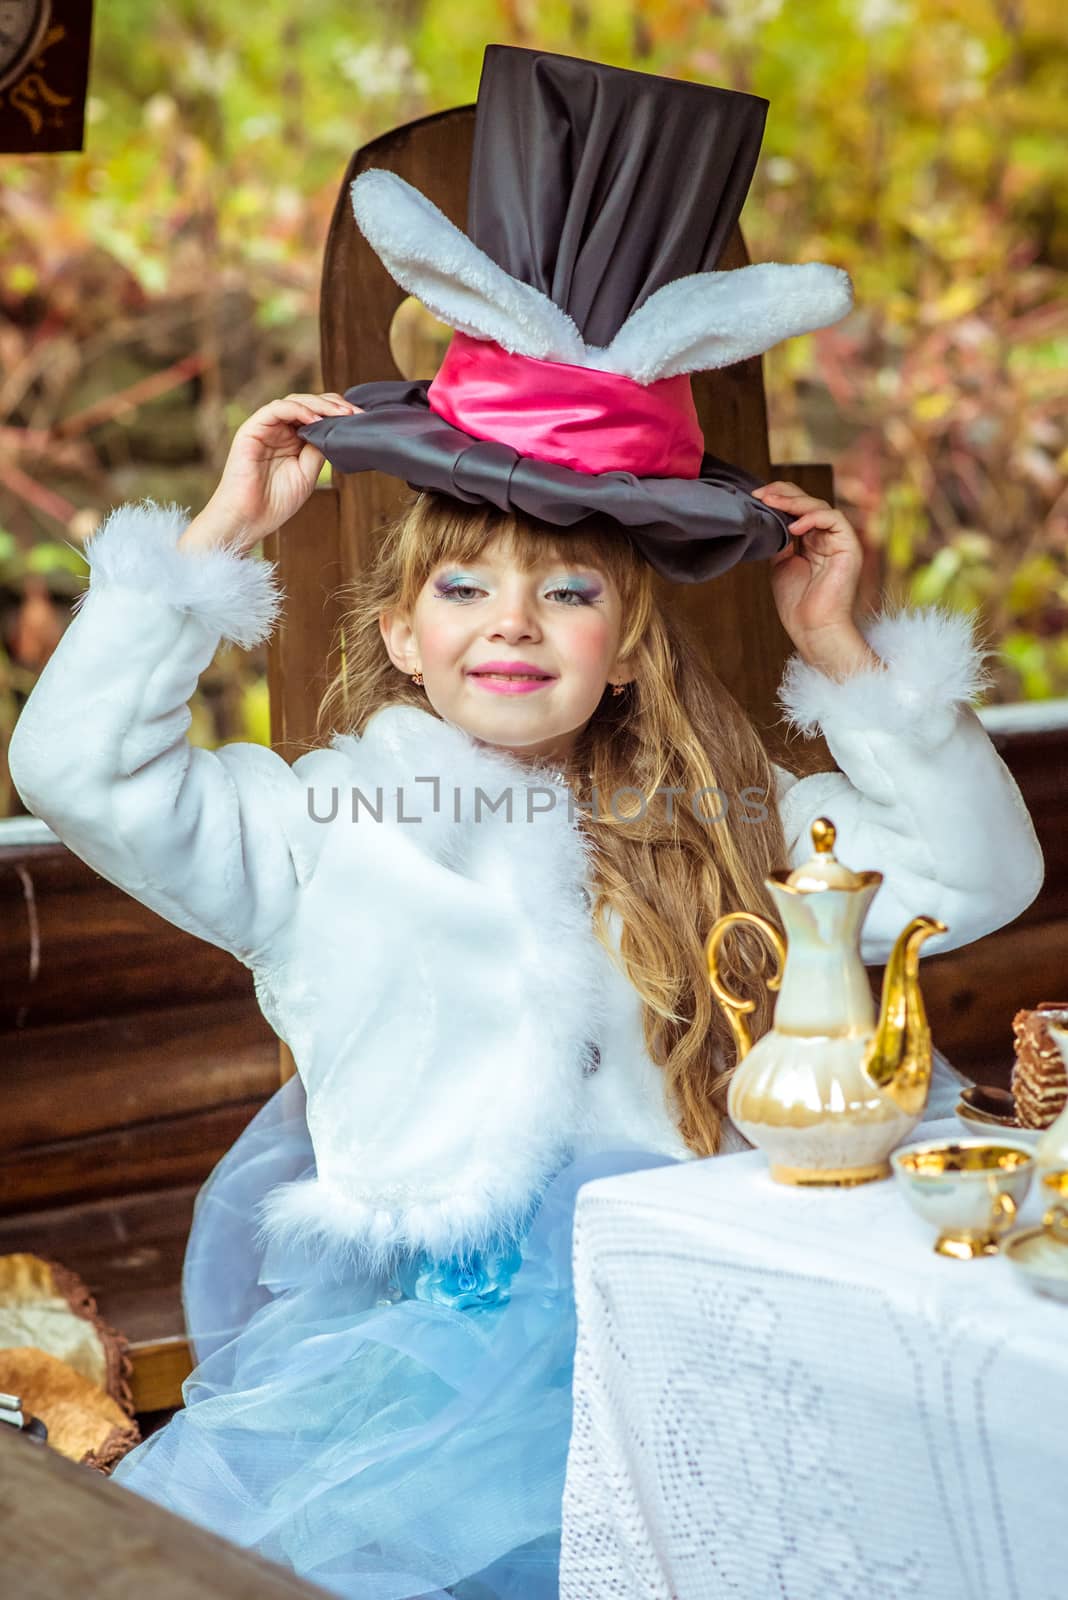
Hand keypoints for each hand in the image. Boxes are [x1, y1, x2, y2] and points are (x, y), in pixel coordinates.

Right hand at [189, 393, 361, 553]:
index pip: (317, 415)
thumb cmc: (275, 502)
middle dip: (334, 405)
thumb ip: (318, 449)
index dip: (339, 413)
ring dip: (320, 405)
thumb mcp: (308, 474)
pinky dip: (297, 410)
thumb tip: (335, 429)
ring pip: (294, 402)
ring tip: (340, 413)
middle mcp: (279, 430)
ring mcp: (265, 428)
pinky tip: (314, 420)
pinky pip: (275, 409)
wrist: (249, 519)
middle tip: (356, 412)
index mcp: (293, 440)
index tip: (361, 419)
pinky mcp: (251, 429)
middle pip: (308, 404)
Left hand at [755, 480, 878, 675]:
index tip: (756, 498)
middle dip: (783, 494)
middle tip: (761, 495)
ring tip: (772, 503)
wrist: (812, 629)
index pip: (798, 509)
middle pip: (808, 502)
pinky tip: (793, 526)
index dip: (779, 498)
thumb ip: (780, 542)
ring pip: (819, 506)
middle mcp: (828, 537)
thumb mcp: (781, 565)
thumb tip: (768, 520)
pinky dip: (812, 517)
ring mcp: (839, 540)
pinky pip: (834, 518)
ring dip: (794, 502)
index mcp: (813, 541)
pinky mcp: (849, 546)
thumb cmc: (798, 605)